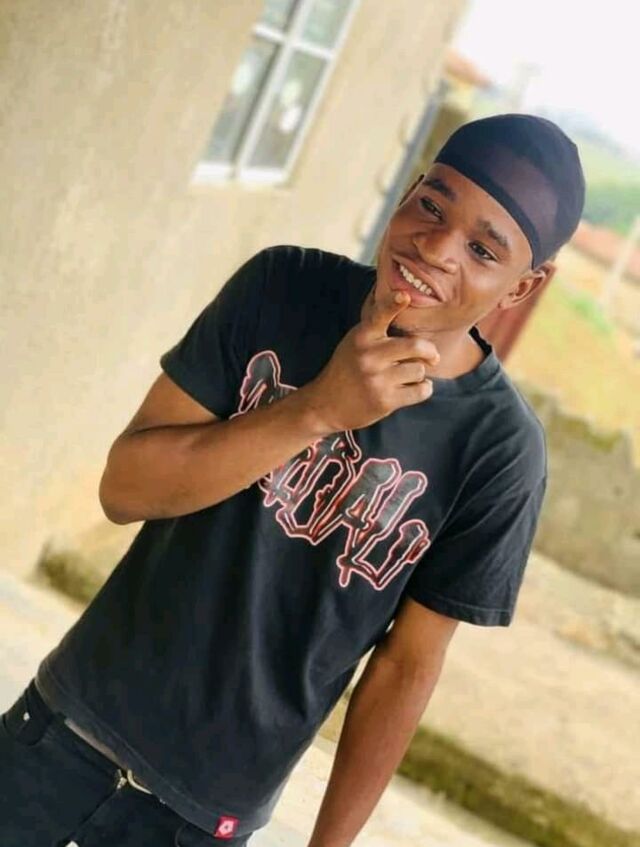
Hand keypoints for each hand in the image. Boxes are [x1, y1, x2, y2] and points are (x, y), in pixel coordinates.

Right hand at [300, 287, 438, 435]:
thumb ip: (377, 329)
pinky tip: (413, 389)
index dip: (393, 303)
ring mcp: (376, 379)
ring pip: (419, 370)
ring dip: (419, 374)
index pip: (380, 315)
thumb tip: (412, 318)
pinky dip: (423, 389)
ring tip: (407, 377)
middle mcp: (368, 356)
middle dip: (429, 351)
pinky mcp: (385, 401)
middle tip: (432, 357)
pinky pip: (421, 391)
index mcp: (362, 337)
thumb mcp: (355, 342)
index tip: (404, 296)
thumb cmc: (348, 369)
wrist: (326, 405)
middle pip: (415, 346)